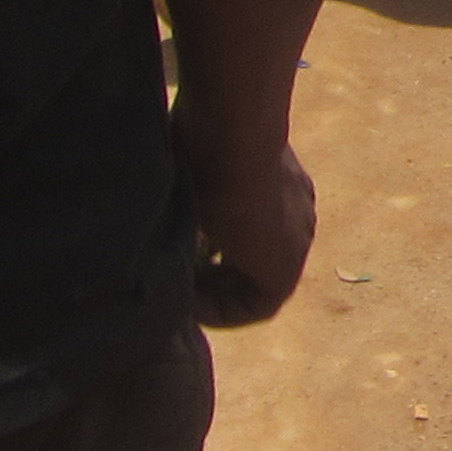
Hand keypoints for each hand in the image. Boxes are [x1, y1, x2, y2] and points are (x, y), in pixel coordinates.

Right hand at [187, 139, 316, 326]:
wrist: (231, 142)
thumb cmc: (206, 141)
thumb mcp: (194, 163)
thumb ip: (190, 184)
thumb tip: (155, 194)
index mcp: (281, 188)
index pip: (248, 231)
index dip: (211, 251)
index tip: (179, 257)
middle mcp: (295, 216)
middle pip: (251, 260)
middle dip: (210, 275)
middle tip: (174, 280)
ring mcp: (295, 242)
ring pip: (254, 284)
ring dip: (214, 293)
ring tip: (178, 295)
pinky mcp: (286, 269)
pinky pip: (259, 306)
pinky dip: (223, 309)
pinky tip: (189, 303)